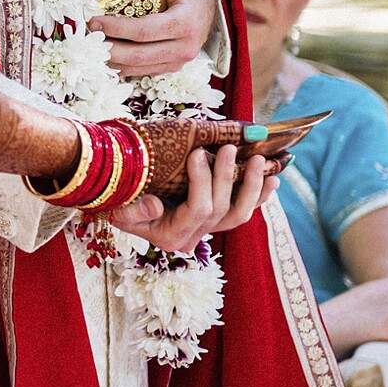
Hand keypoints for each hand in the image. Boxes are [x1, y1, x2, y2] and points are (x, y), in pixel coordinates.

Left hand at [90, 0, 216, 77]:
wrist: (205, 6)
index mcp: (186, 22)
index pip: (145, 31)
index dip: (117, 28)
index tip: (94, 21)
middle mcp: (185, 47)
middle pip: (139, 55)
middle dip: (109, 47)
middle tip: (87, 35)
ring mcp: (178, 61)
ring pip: (138, 67)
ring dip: (111, 59)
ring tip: (91, 45)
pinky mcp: (170, 68)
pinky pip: (141, 71)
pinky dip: (120, 66)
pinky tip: (104, 53)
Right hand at [108, 144, 275, 253]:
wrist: (120, 207)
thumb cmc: (116, 203)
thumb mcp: (116, 209)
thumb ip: (132, 211)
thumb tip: (156, 205)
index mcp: (170, 236)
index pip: (197, 210)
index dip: (202, 182)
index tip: (198, 152)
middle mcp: (192, 238)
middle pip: (222, 211)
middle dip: (227, 177)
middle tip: (229, 148)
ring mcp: (206, 231)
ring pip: (238, 215)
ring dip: (252, 187)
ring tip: (260, 161)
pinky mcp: (213, 220)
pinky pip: (241, 211)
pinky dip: (257, 195)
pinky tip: (271, 180)